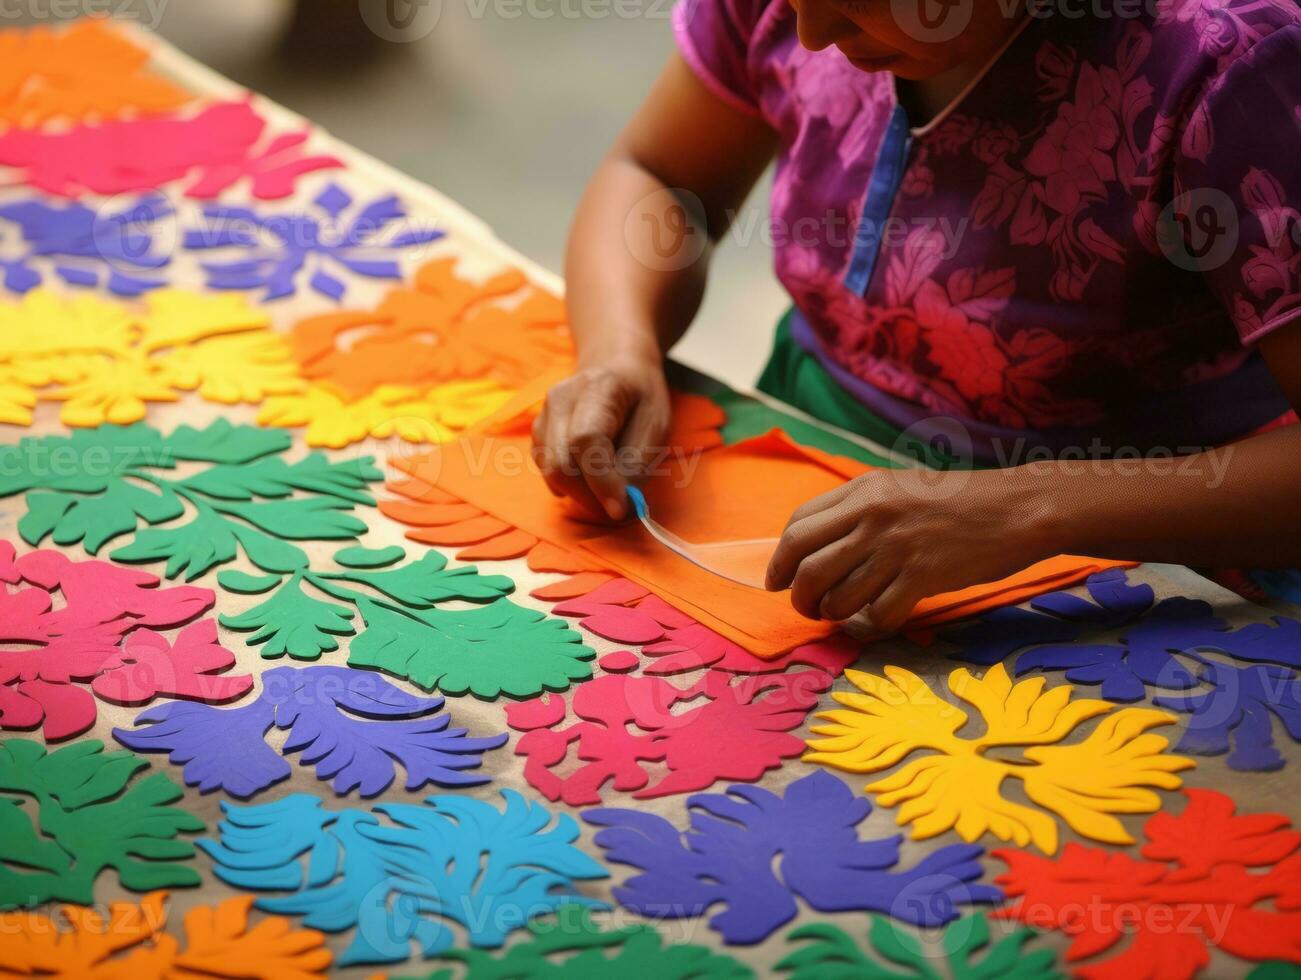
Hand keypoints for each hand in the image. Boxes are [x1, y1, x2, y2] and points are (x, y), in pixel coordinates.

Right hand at [531, 354, 670, 519]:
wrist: (616, 367)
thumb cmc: (641, 397)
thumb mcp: (656, 425)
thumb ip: (637, 464)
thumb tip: (618, 506)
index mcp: (597, 387)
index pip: (586, 440)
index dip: (601, 481)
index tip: (620, 509)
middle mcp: (560, 398)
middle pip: (562, 464)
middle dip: (591, 495)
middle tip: (620, 506)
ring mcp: (543, 414)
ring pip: (551, 472)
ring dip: (582, 493)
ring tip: (610, 487)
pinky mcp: (537, 432)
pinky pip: (548, 472)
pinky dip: (571, 485)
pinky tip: (593, 474)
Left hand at [764, 467, 1061, 632]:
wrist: (1017, 508)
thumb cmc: (957, 502)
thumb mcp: (898, 489)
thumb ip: (856, 511)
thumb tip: (813, 548)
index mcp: (862, 491)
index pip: (798, 526)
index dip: (780, 559)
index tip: (779, 579)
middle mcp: (873, 516)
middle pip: (806, 565)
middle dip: (797, 595)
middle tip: (805, 608)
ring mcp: (896, 547)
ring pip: (836, 596)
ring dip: (832, 614)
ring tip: (841, 614)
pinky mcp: (922, 576)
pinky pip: (878, 614)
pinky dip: (872, 625)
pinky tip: (879, 619)